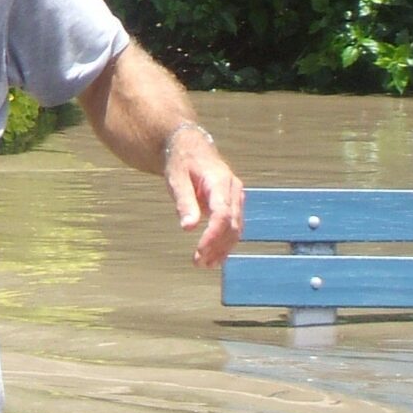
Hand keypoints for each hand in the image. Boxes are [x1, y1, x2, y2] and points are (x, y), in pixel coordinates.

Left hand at [166, 132, 244, 268]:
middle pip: (231, 225)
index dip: (213, 235)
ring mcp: (236, 197)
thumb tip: (188, 228)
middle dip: (217, 246)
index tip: (199, 251)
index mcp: (220, 181)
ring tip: (206, 265)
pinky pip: (233, 226)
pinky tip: (215, 257)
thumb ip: (184, 202)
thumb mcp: (176, 178)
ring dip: (223, 249)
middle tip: (199, 263)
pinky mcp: (233, 204)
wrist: (191, 148)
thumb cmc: (181, 162)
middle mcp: (234, 190)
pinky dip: (225, 242)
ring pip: (236, 228)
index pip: (222, 214)